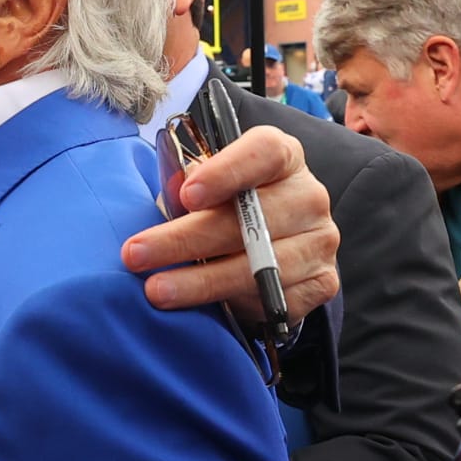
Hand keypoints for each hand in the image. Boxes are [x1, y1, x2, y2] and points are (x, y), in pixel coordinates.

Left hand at [122, 125, 339, 326]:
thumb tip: (171, 194)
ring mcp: (321, 241)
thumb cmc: (230, 205)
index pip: (265, 152)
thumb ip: (190, 185)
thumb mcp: (209, 184)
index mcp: (283, 157)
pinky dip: (238, 304)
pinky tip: (207, 308)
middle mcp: (309, 196)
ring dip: (201, 282)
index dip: (227, 171)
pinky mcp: (324, 282)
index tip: (187, 195)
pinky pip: (276, 300)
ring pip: (260, 267)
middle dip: (185, 239)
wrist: (277, 246)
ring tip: (157, 291)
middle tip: (136, 254)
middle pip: (251, 218)